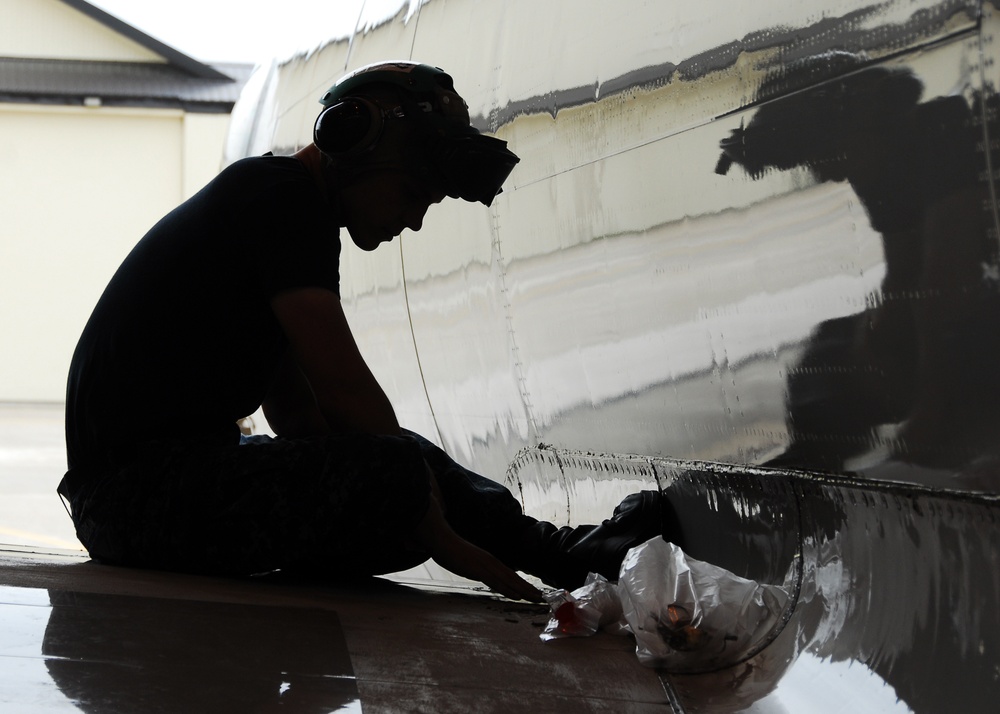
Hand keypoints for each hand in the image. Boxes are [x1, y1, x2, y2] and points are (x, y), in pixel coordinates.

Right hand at [415, 485, 543, 602]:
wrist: (443, 541)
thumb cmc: (454, 551)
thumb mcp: (470, 562)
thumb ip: (479, 569)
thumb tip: (486, 576)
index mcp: (491, 561)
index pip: (510, 574)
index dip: (523, 584)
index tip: (533, 591)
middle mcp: (492, 562)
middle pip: (514, 578)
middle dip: (529, 588)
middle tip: (542, 598)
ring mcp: (486, 566)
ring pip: (509, 581)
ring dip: (524, 590)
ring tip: (536, 598)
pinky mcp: (478, 570)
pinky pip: (496, 582)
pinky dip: (508, 589)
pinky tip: (517, 596)